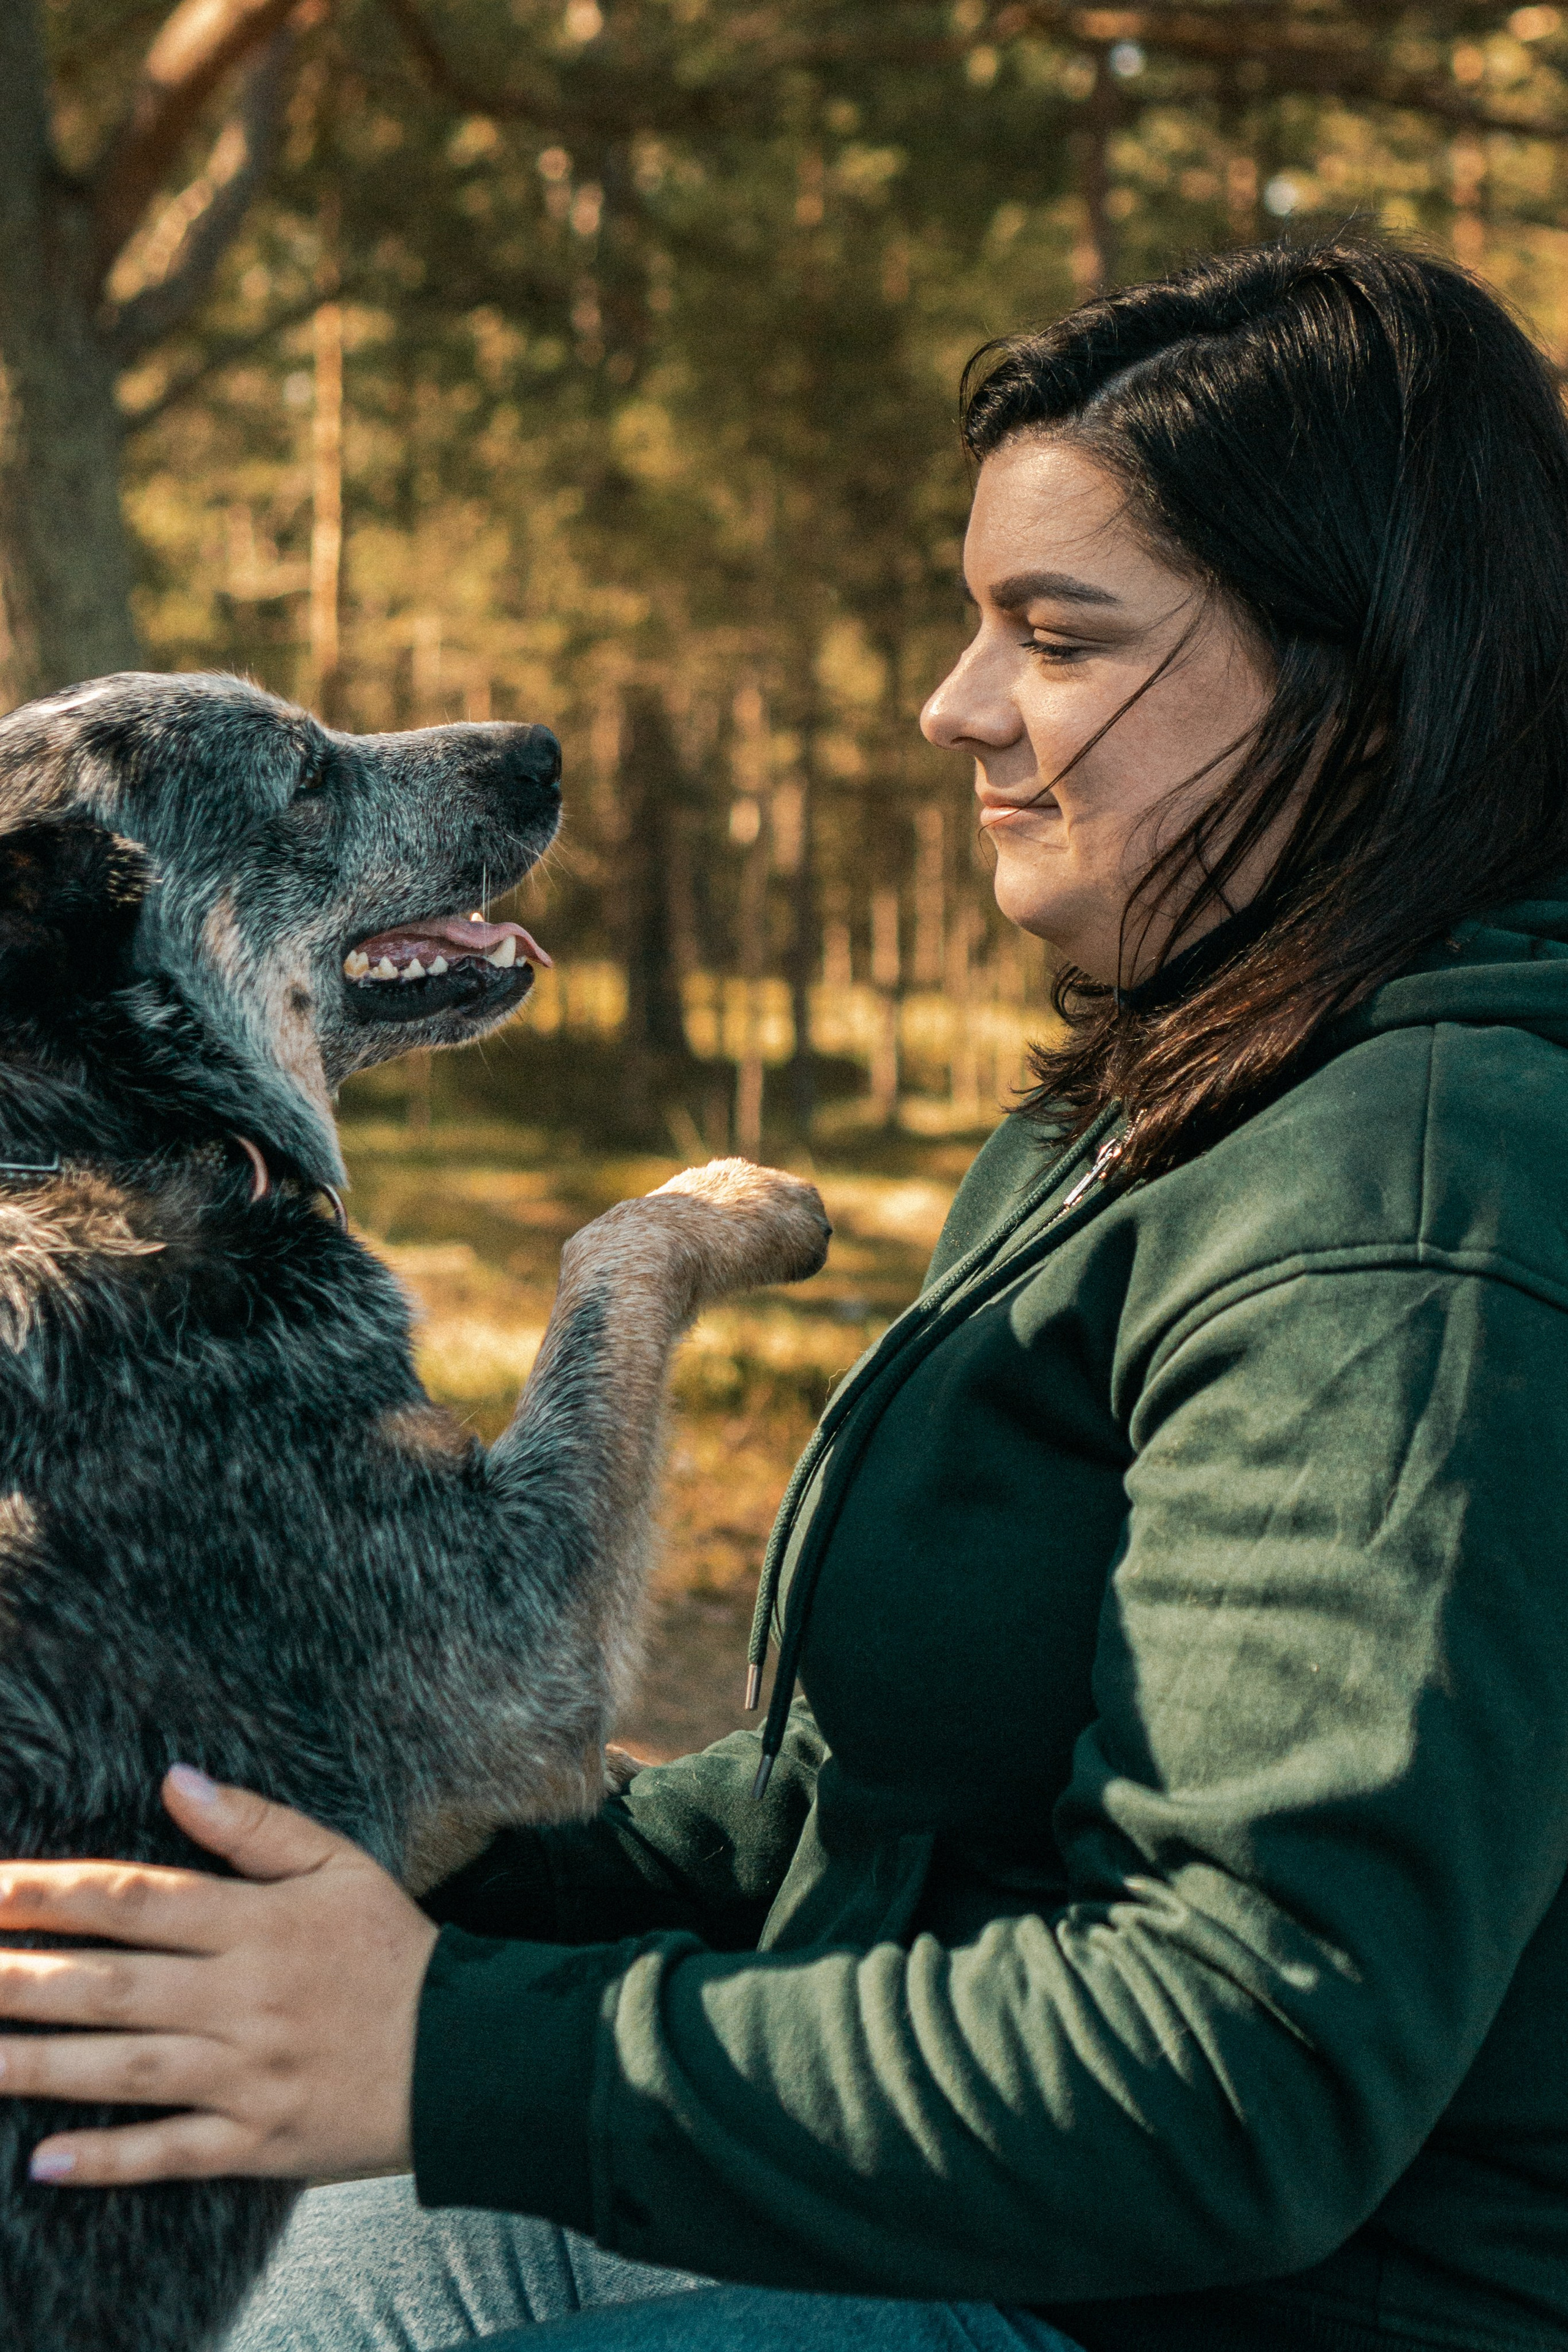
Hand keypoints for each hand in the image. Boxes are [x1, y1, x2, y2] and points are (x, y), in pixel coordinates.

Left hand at [0, 1767, 437, 2186]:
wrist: (473, 2054)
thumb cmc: (396, 1950)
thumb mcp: (341, 1864)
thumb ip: (255, 1825)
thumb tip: (175, 1779)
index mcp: (260, 1924)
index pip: (135, 1901)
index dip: (51, 1893)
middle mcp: (244, 1998)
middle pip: (112, 1985)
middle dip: (21, 1976)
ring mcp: (248, 2076)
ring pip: (125, 2069)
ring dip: (38, 2064)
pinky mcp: (259, 2142)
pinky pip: (171, 2154)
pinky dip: (108, 2159)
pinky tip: (41, 2161)